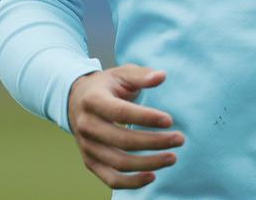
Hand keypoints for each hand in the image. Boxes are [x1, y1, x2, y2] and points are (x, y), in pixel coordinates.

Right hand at [67, 64, 183, 189]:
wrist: (76, 100)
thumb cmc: (107, 85)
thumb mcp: (121, 74)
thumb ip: (141, 75)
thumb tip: (161, 76)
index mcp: (93, 101)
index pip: (122, 113)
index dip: (146, 118)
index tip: (170, 120)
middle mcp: (87, 126)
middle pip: (122, 141)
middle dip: (154, 142)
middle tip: (179, 139)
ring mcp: (87, 147)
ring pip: (119, 163)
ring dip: (148, 164)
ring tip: (172, 157)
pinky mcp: (90, 161)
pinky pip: (111, 179)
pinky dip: (132, 182)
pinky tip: (153, 176)